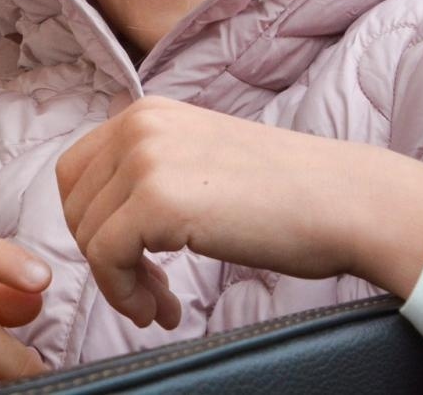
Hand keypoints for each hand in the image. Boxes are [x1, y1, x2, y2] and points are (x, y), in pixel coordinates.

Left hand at [54, 96, 422, 327]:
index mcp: (148, 113)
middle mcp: (139, 125)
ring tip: (161, 303)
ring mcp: (145, 158)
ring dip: (118, 281)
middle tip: (146, 290)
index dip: (93, 222)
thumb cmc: (287, 194)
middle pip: (76, 203)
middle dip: (103, 254)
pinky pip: (106, 256)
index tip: (128, 259)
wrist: (346, 200)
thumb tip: (107, 216)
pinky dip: (124, 292)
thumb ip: (152, 172)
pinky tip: (162, 308)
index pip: (77, 171)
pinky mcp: (157, 200)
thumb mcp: (201, 160)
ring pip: (88, 234)